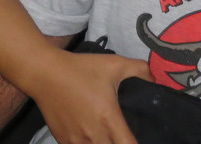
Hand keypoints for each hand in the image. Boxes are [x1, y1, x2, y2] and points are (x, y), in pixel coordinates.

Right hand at [28, 49, 152, 143]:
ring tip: (108, 136)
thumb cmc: (81, 69)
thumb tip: (155, 79)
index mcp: (109, 120)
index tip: (143, 139)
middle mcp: (94, 136)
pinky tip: (91, 136)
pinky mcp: (63, 141)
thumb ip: (139, 70)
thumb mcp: (114, 64)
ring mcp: (77, 141)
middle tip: (123, 135)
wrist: (45, 73)